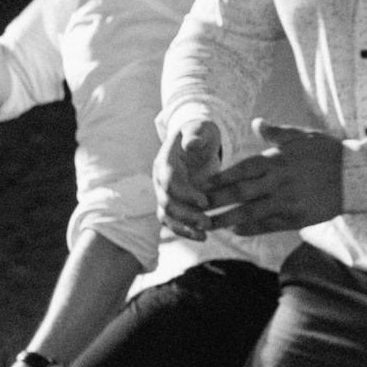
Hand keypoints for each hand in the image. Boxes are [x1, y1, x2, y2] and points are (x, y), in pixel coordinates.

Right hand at [156, 118, 220, 241]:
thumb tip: (191, 144)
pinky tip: (201, 238)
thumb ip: (195, 134)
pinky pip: (172, 221)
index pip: (168, 181)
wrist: (195, 140)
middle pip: (166, 202)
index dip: (184, 193)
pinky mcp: (171, 202)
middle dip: (186, 215)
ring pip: (167, 216)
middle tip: (207, 223)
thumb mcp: (200, 128)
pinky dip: (184, 231)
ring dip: (184, 228)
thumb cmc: (200, 133)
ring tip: (204, 236)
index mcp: (164, 161)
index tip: (205, 202)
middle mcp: (159, 179)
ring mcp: (163, 193)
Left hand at [201, 119, 342, 234]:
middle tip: (193, 209)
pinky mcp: (295, 218)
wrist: (356, 176)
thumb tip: (255, 123)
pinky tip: (234, 230)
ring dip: (226, 220)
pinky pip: (266, 225)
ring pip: (249, 213)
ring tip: (207, 225)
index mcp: (278, 160)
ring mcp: (287, 201)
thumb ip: (276, 133)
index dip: (219, 179)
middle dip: (214, 202)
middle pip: (240, 193)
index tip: (199, 185)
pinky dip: (249, 228)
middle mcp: (279, 181)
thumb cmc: (327, 153)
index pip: (241, 170)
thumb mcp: (303, 137)